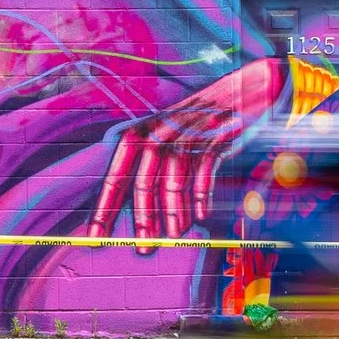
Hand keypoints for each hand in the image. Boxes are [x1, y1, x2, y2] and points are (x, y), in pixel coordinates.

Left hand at [85, 59, 287, 242]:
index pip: (115, 176)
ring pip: (174, 183)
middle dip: (142, 220)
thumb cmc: (198, 119)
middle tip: (142, 248)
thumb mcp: (168, 132)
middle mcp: (159, 134)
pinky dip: (201, 199)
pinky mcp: (215, 140)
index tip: (95, 236)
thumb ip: (151, 163)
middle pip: (143, 183)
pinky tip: (200, 217)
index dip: (104, 209)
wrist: (243, 90)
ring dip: (173, 215)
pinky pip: (204, 175)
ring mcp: (188, 136)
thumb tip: (138, 206)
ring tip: (172, 237)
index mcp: (140, 134)